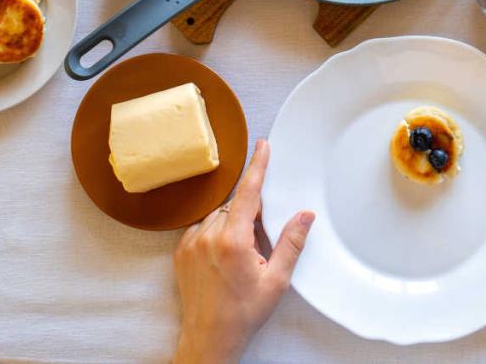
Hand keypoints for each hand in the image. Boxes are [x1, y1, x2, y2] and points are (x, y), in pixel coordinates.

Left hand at [173, 139, 313, 363]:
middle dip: (248, 215)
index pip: (248, 193)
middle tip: (257, 245)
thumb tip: (305, 214)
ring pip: (216, 216)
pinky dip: (214, 234)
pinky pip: (201, 228)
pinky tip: (222, 258)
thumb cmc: (244, 314)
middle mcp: (208, 236)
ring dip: (230, 225)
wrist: (209, 339)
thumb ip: (291, 243)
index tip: (263, 146)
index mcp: (233, 241)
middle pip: (233, 206)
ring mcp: (190, 243)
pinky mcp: (179, 251)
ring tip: (239, 257)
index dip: (258, 166)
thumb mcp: (276, 281)